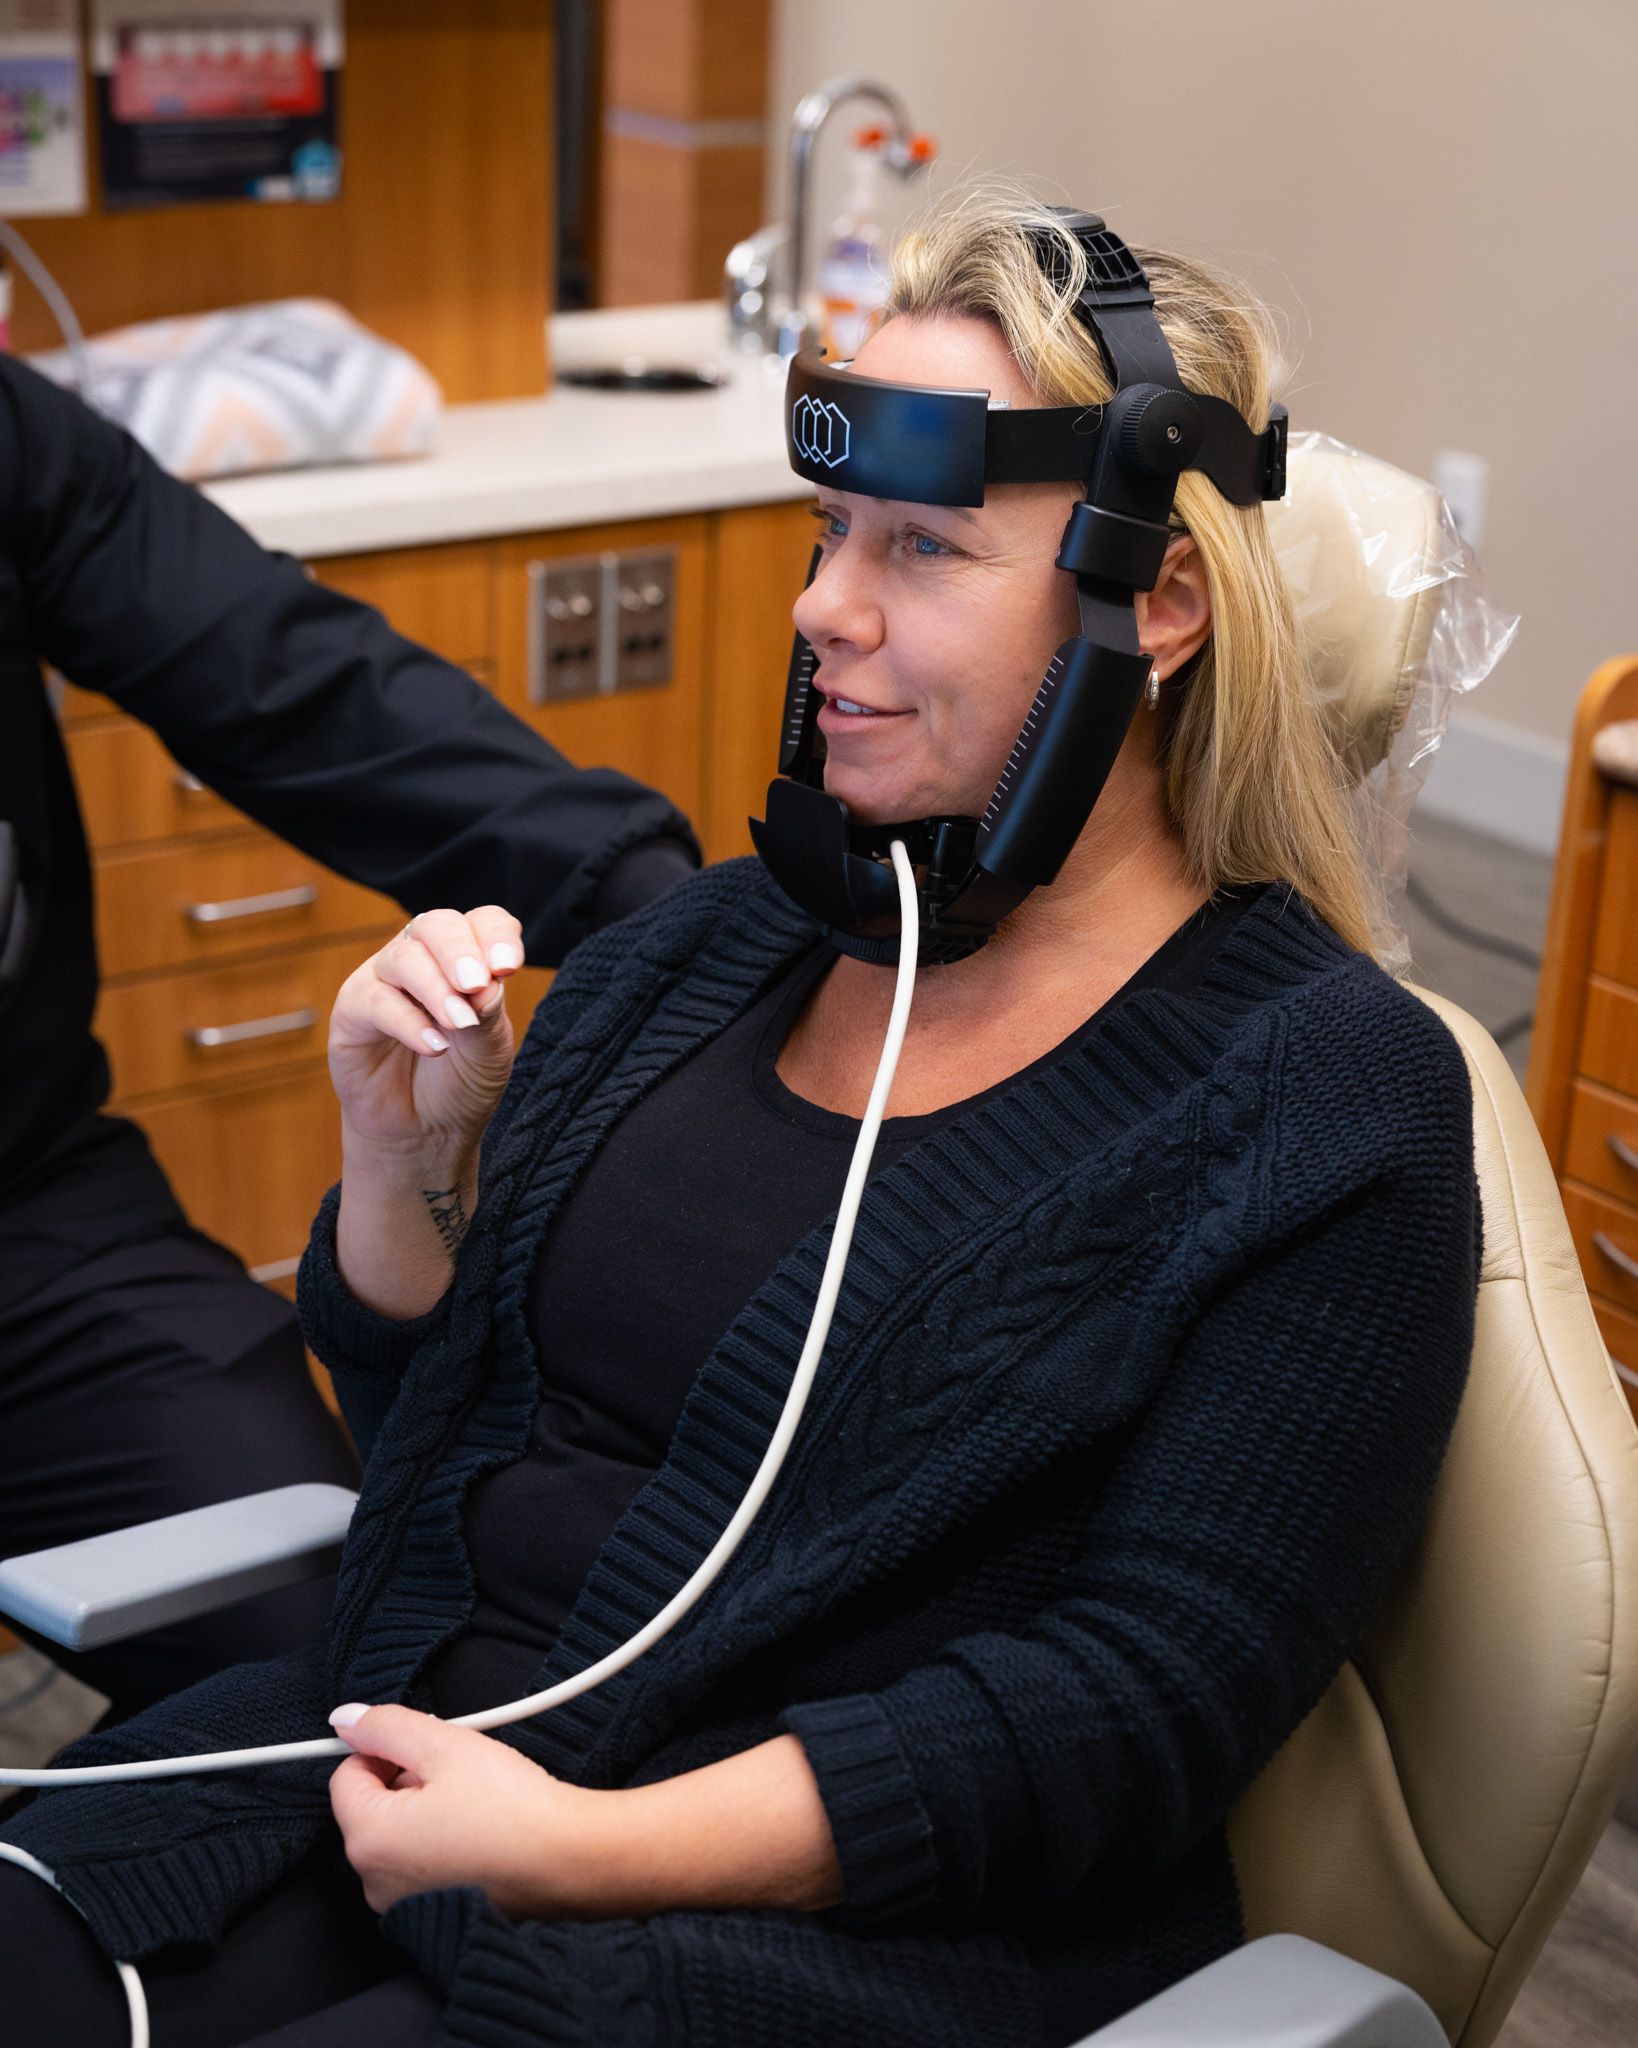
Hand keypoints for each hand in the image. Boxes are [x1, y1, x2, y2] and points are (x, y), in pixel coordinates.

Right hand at [328, 907, 523, 1163]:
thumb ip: (488, 1014)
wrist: (426, 1134)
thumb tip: (485, 982)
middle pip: (437, 926)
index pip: (483, 922)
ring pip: (404, 958)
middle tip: (476, 983)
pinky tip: (433, 1047)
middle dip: (459, 951)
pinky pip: (375, 1000)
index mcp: (467, 958)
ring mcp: (385, 980)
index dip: (495, 935)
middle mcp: (424, 959)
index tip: (508, 967)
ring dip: (436, 989)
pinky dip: (408, 1022)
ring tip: (460, 1025)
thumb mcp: (490, 1052)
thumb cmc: (462, 1084)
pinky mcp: (352, 1010)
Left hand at [328, 1704, 609, 1918]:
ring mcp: (402, 1904)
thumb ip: (388, 1726)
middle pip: (371, 1806)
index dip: (384, 1749)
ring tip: (474, 1799)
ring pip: (397, 1833)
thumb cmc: (510, 1807)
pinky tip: (479, 1828)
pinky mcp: (432, 1912)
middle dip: (407, 1779)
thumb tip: (345, 1718)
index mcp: (369, 1840)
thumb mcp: (445, 1745)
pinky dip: (440, 1839)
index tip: (427, 1745)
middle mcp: (373, 1882)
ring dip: (425, 1807)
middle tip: (457, 1770)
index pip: (346, 1775)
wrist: (568, 1862)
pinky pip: (418, 1861)